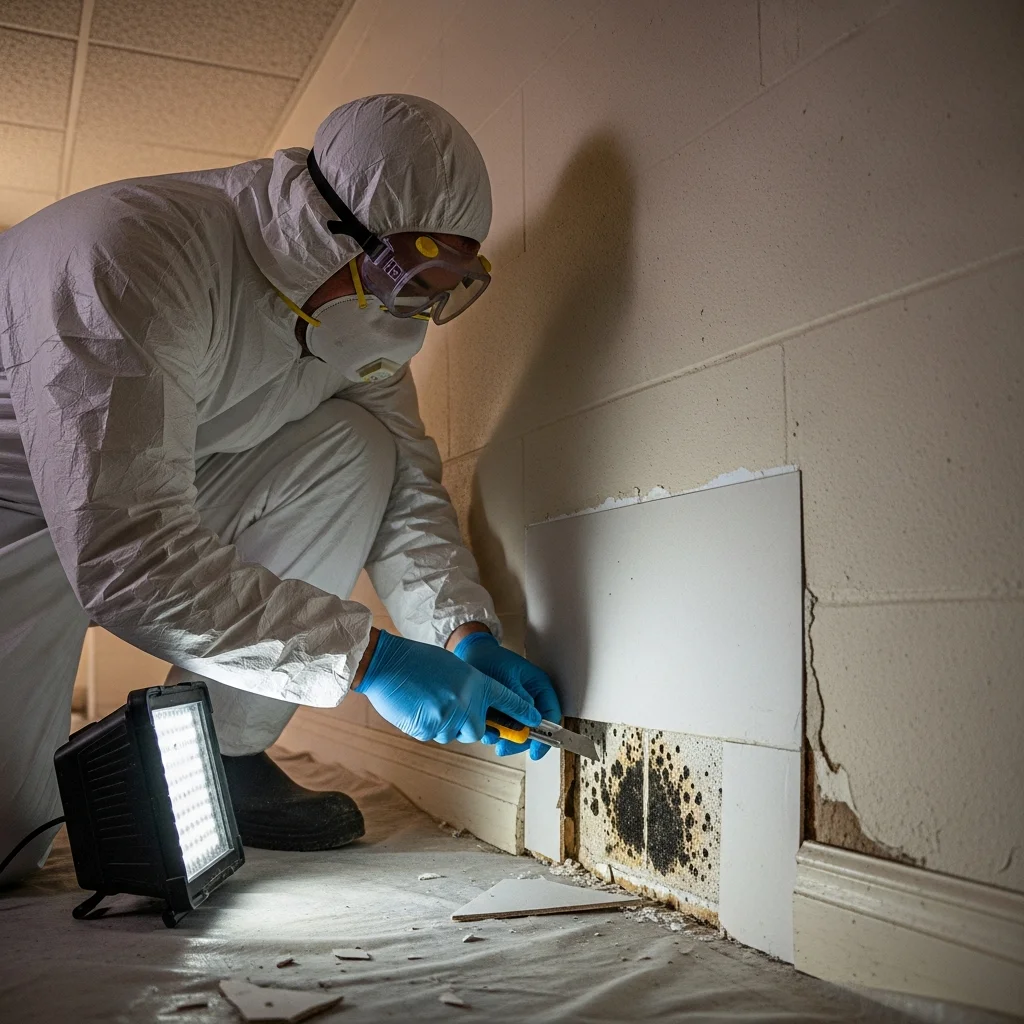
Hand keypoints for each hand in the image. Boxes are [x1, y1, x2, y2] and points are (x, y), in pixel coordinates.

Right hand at [355, 631, 540, 743]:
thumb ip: (471, 689)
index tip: (535, 720)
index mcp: (476, 683)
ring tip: (428, 700)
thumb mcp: (454, 667)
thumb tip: (477, 711)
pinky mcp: (428, 730)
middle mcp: (466, 703)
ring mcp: (447, 719)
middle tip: (451, 707)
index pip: (508, 700)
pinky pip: (434, 735)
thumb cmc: (418, 661)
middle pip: (479, 730)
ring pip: (454, 734)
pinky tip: (418, 706)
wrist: (387, 664)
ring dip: (444, 723)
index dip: (523, 712)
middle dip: (469, 725)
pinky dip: (428, 725)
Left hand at [452, 632, 561, 759]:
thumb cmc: (491, 659)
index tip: (535, 752)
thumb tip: (533, 720)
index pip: (551, 715)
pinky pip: (505, 727)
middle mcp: (533, 698)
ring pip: (519, 730)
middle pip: (535, 728)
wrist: (470, 655)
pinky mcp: (505, 710)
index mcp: (540, 686)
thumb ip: (519, 699)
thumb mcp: (506, 678)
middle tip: (503, 748)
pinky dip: (496, 731)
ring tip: (489, 736)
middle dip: (519, 741)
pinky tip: (485, 730)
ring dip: (505, 737)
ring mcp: (519, 705)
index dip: (546, 735)